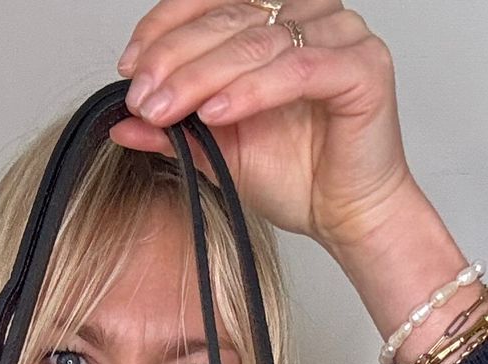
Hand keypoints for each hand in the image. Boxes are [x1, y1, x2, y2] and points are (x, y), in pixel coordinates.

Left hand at [111, 0, 419, 250]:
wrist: (347, 218)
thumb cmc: (298, 178)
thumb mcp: (219, 150)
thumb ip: (176, 130)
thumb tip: (122, 122)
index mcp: (278, 19)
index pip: (213, 1)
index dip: (165, 27)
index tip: (130, 68)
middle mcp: (311, 15)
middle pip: (231, 19)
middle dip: (176, 59)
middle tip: (143, 97)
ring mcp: (342, 36)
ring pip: (260, 42)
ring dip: (204, 76)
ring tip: (168, 109)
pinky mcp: (364, 67)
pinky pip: (298, 69)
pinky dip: (253, 90)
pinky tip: (217, 112)